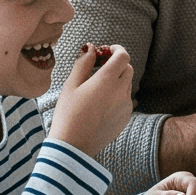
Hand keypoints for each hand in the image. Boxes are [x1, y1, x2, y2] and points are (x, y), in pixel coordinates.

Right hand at [48, 43, 134, 158]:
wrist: (73, 145)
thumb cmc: (68, 113)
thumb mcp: (71, 85)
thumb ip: (83, 63)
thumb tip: (90, 48)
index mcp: (106, 80)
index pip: (123, 56)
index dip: (117, 49)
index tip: (107, 50)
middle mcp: (120, 91)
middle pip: (128, 68)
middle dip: (117, 64)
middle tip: (101, 66)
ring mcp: (126, 105)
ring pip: (127, 84)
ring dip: (117, 80)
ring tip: (97, 87)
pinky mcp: (126, 117)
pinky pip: (126, 100)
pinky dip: (118, 95)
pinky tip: (100, 104)